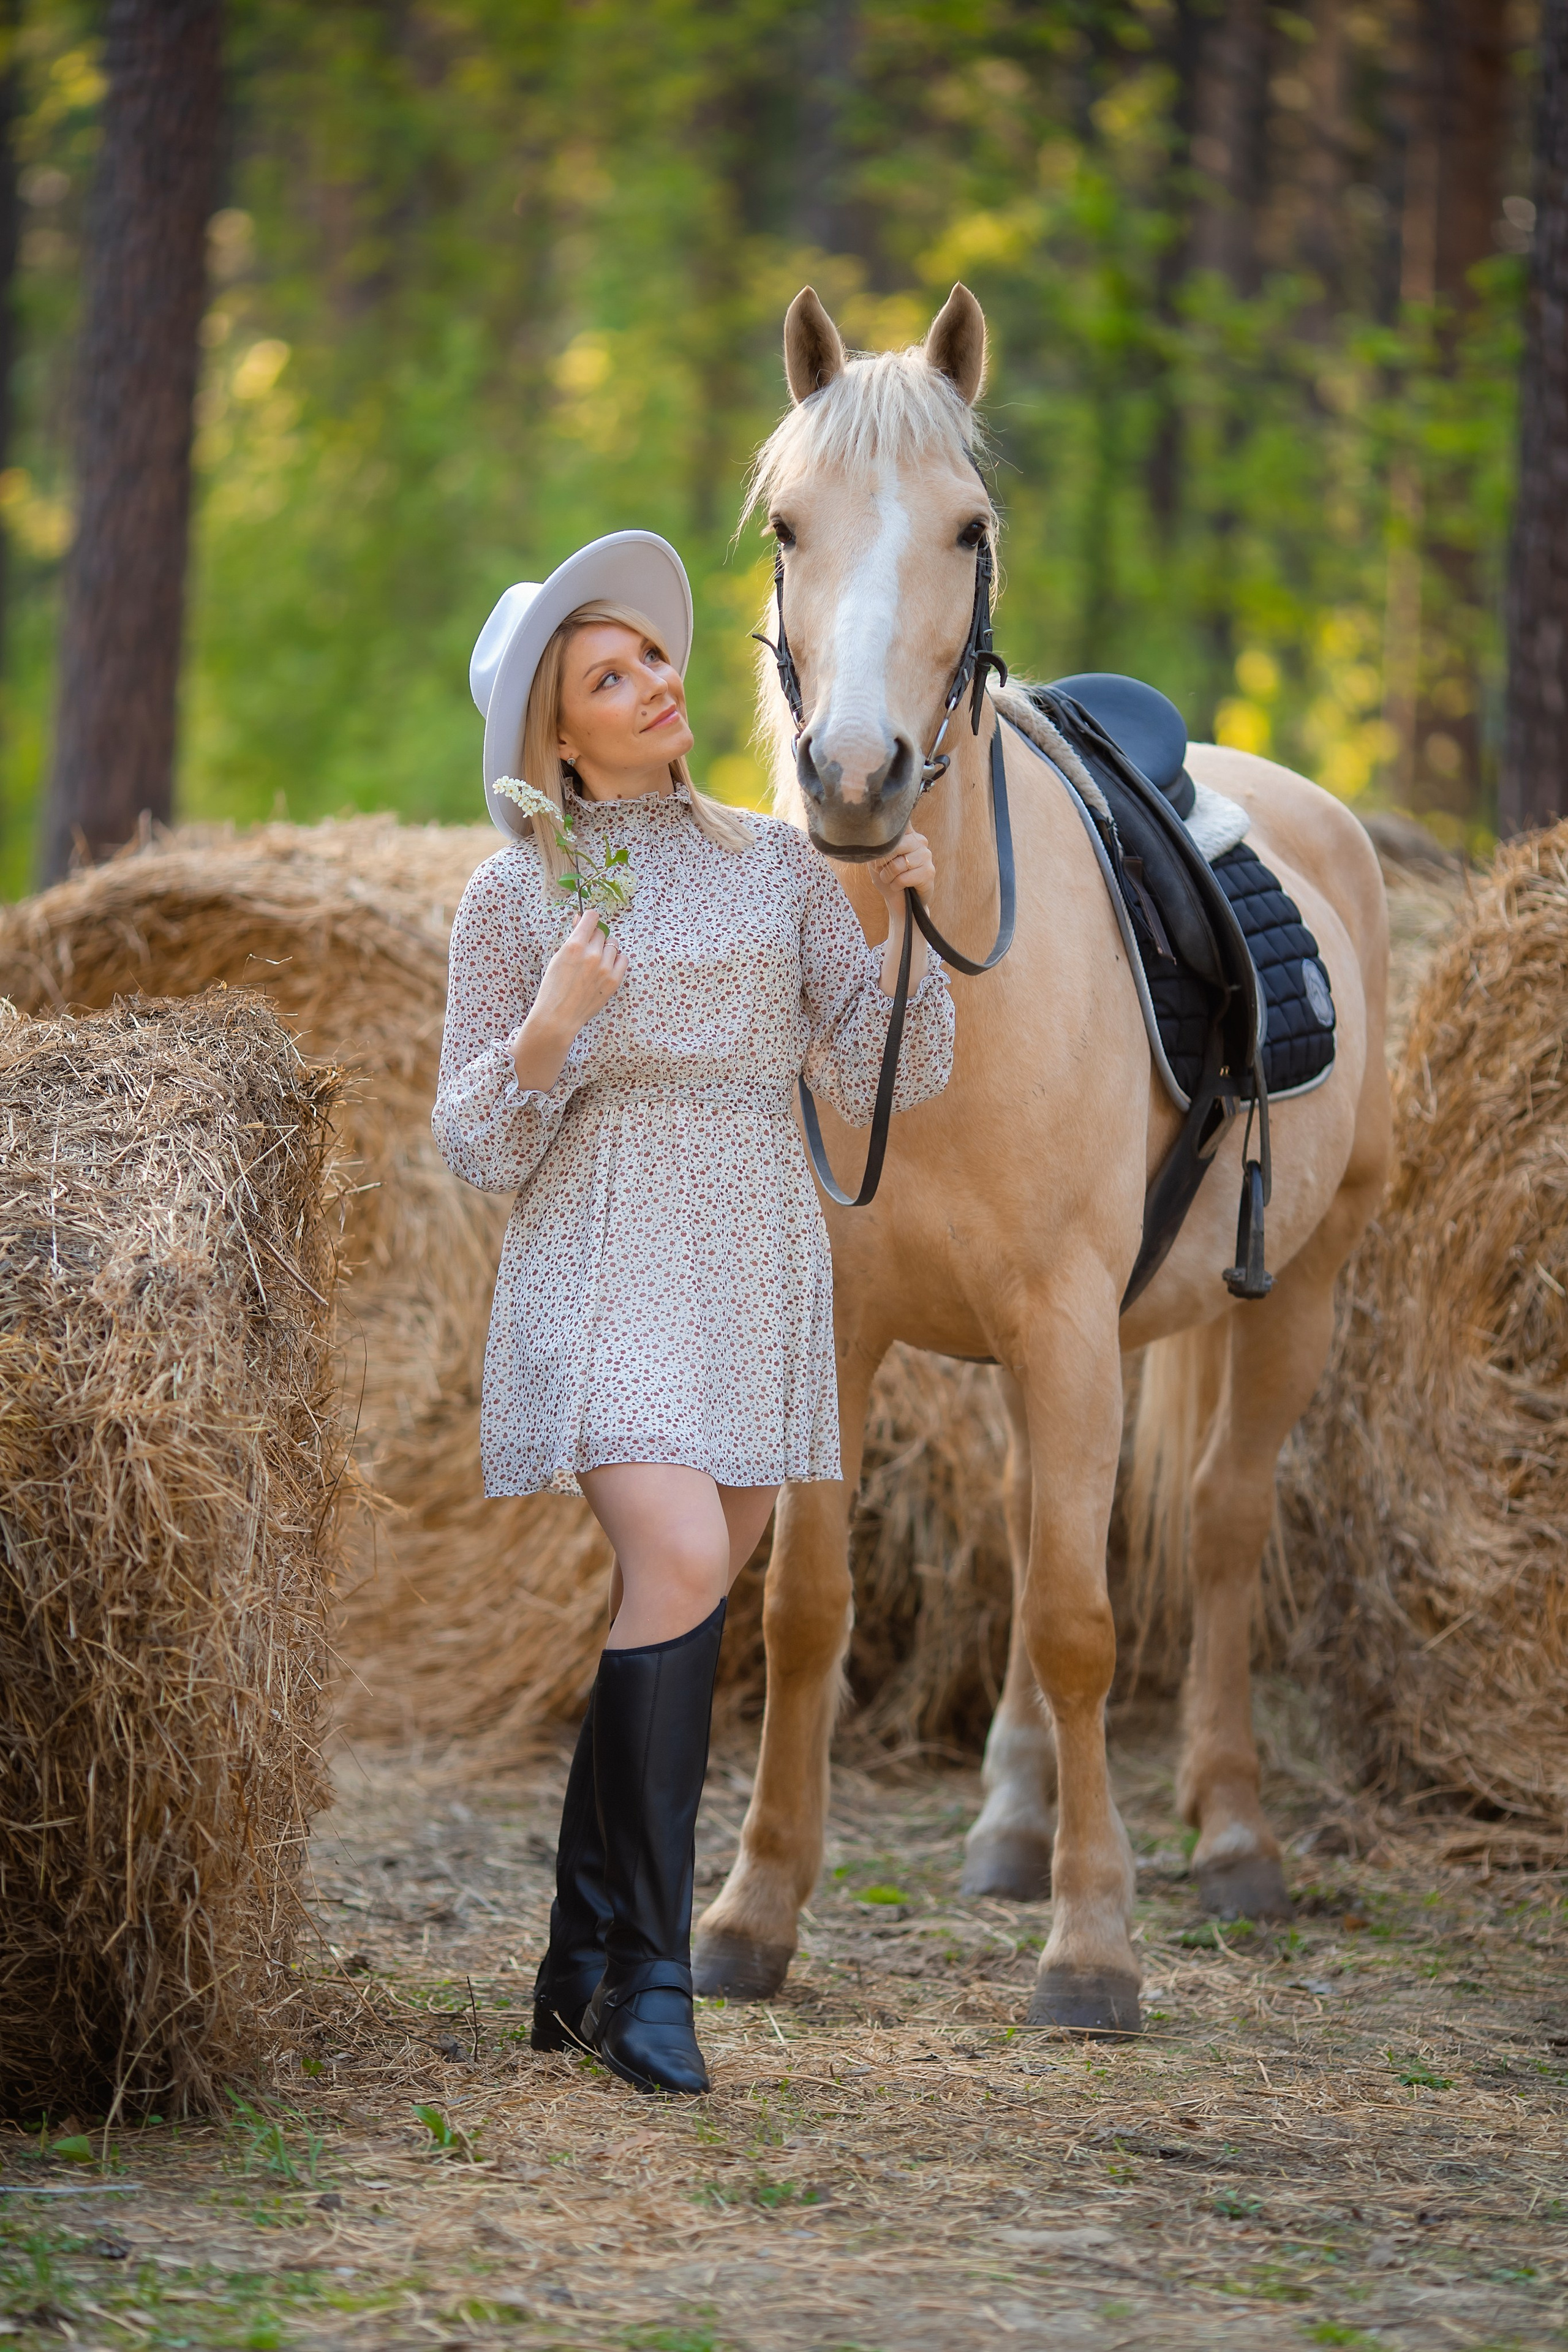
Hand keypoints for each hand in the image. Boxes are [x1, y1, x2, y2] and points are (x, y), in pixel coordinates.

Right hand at [513, 908, 626, 1089]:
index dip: (589, 919)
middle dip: (594, 938)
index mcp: (575, 946)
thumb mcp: (557, 957)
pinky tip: (606, 967)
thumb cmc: (553, 987)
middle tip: (585, 951)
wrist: (558, 1016)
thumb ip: (573, 937)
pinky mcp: (614, 981)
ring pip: (613, 945)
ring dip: (605, 950)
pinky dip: (616, 960)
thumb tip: (580, 919)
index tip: (587, 923)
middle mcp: (592, 955)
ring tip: (594, 962)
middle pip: (601, 933)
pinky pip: (623, 960)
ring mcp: (605, 969)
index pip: (591, 917)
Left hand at [866, 828, 935, 914]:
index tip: (880, 843)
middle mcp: (920, 842)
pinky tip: (900, 887)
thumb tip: (875, 834)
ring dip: (888, 877)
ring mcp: (926, 856)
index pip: (899, 824)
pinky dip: (896, 886)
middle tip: (882, 871)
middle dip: (881, 863)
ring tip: (891, 880)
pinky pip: (903, 878)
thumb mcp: (876, 859)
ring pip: (897, 865)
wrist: (900, 902)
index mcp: (908, 834)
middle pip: (893, 846)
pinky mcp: (929, 872)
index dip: (886, 836)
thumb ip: (876, 846)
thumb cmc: (887, 878)